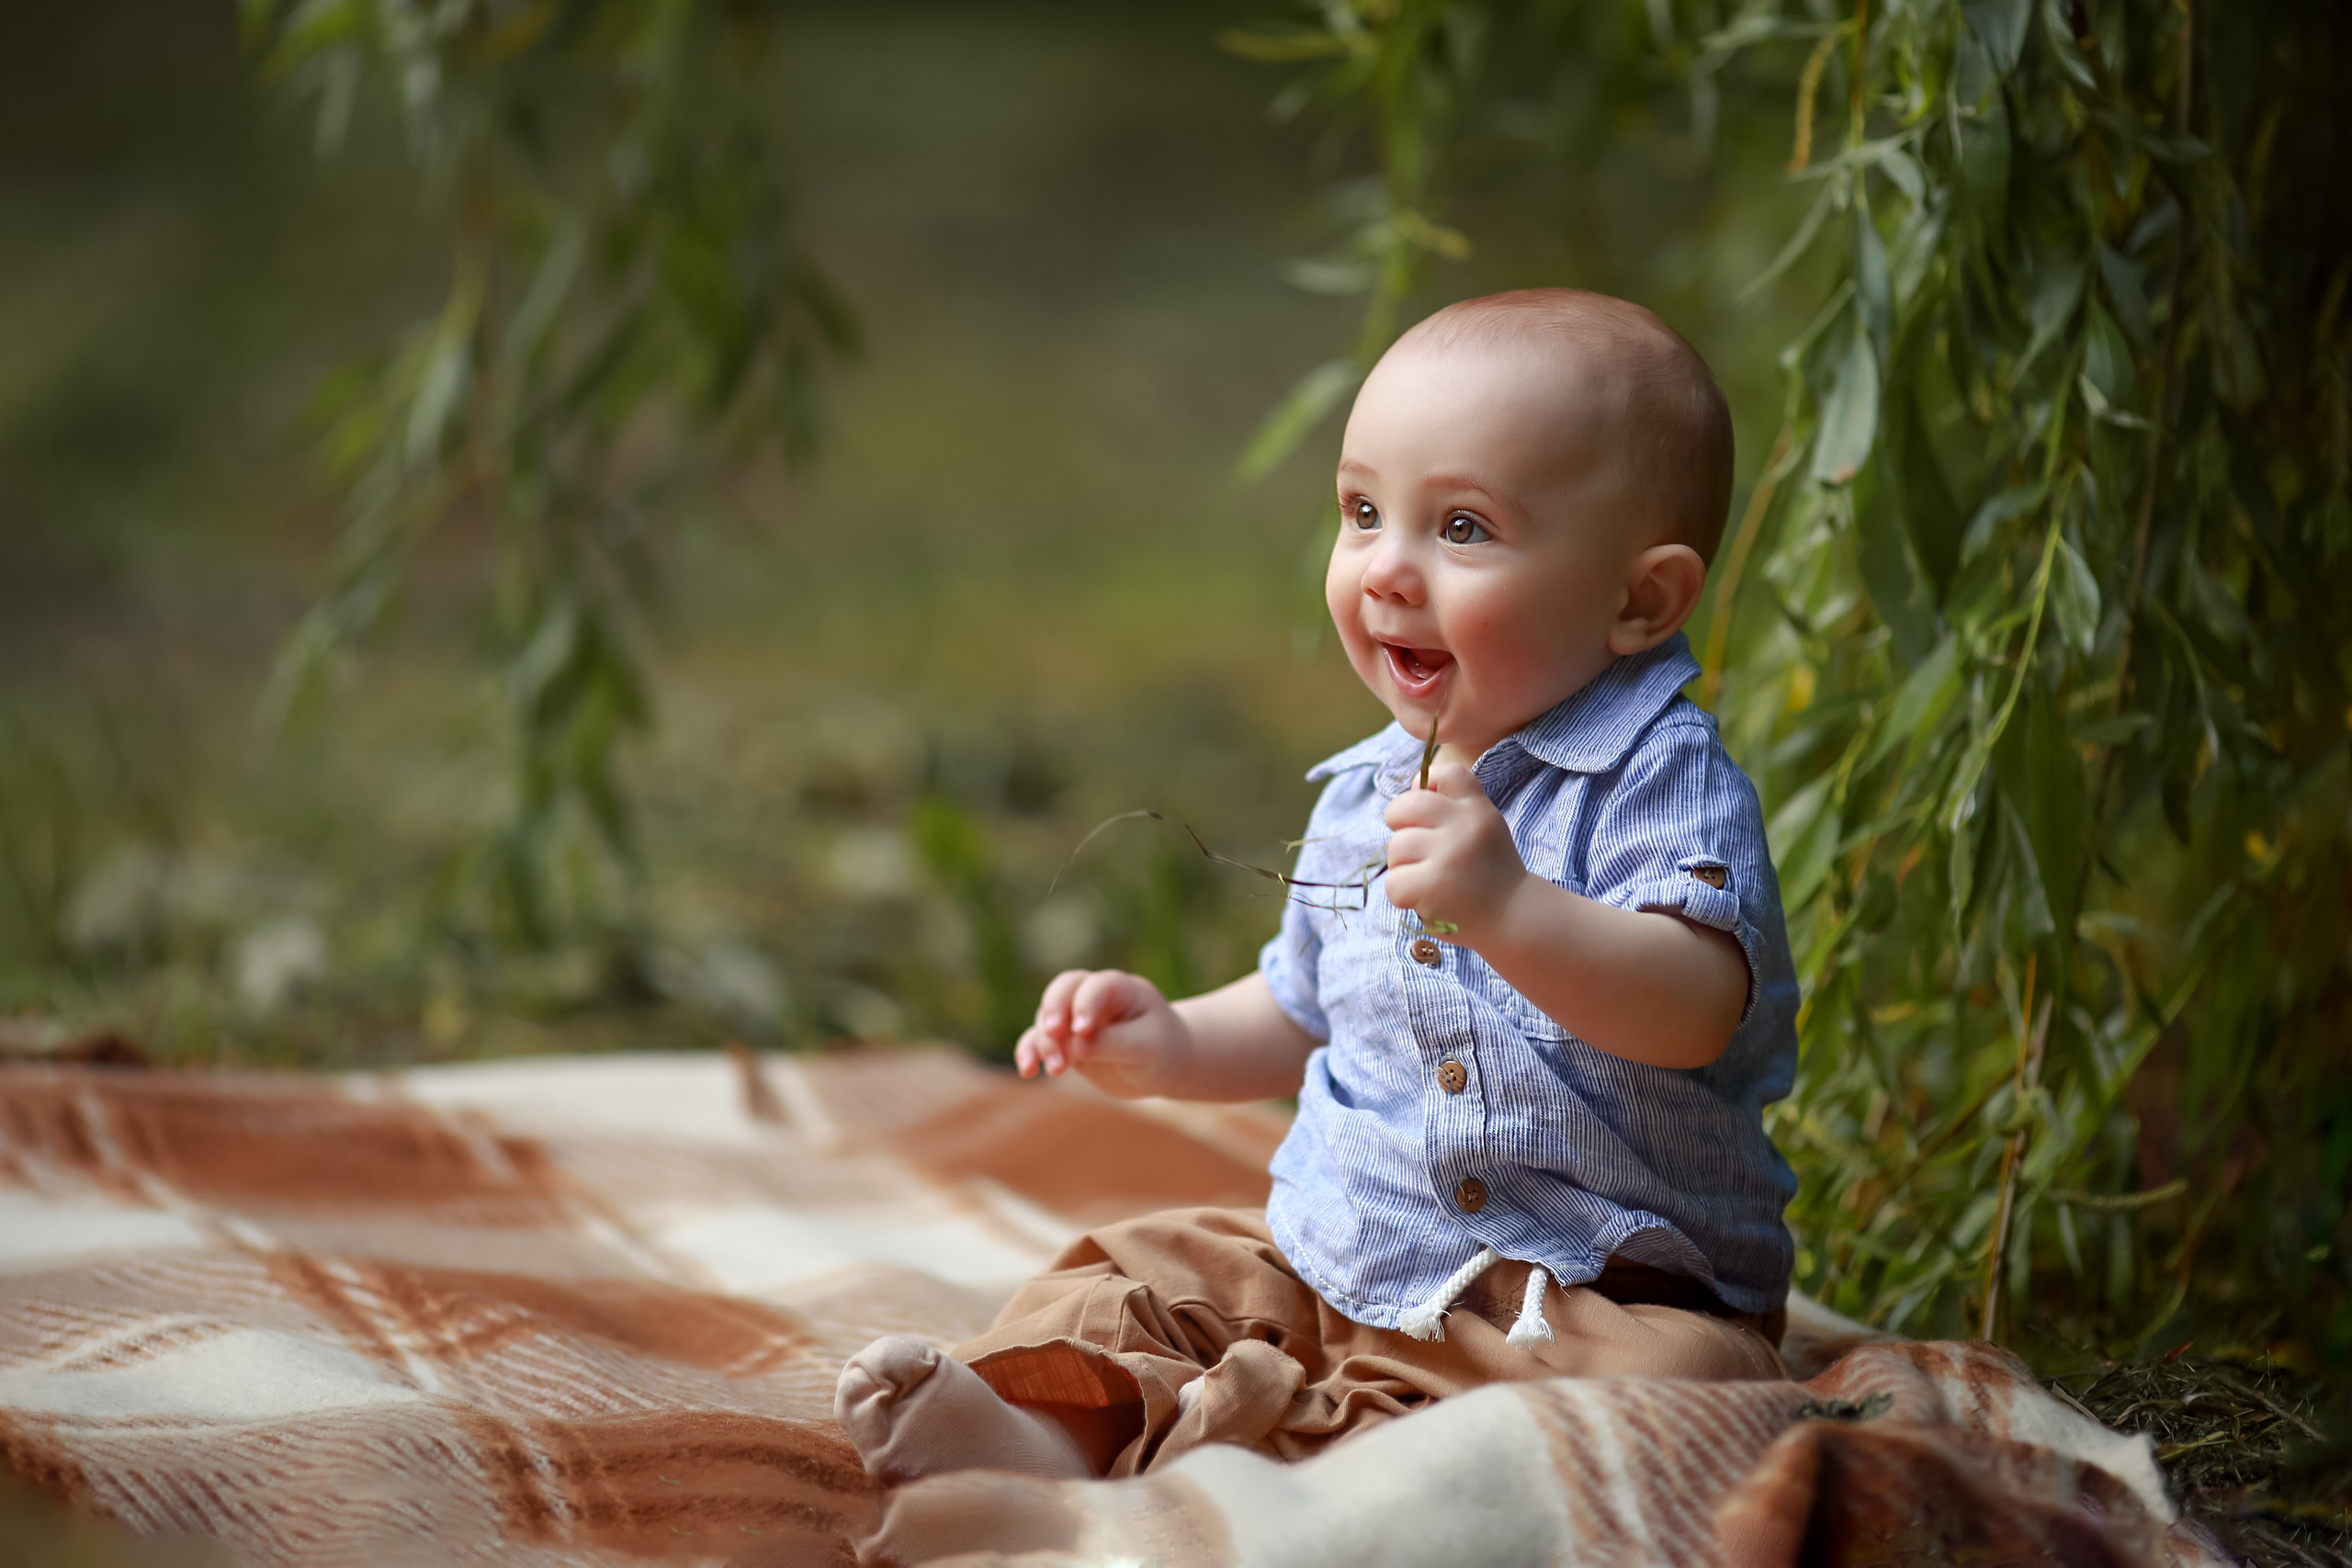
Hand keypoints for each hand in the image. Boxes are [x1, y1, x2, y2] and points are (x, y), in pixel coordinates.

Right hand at [1015, 968, 1190, 1097]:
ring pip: (1048, 1018)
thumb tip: (1077, 1047)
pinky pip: (1040, 1041)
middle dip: (1054, 1011)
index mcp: (1121, 989)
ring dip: (1045, 1042)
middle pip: (1064, 989)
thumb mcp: (1147, 1048)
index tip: (1082, 1030)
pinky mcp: (1066, 1041)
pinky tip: (1027, 1071)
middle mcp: (1094, 997)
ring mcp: (1076, 1018)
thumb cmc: (1162, 1050)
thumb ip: (1114, 1044)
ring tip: (1057, 1070)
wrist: (1162, 1065)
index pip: (1097, 986)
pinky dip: (1030, 1053)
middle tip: (1054, 1034)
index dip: (1085, 1004)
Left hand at [1382, 760, 1531, 941]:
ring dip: (1404, 866)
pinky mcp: (1432, 885)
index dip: (1426, 785)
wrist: (1515, 919)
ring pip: (1396, 847)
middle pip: (1406, 806)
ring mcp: (1448, 855)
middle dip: (1398, 824)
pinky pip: (1393, 881)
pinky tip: (1425, 900)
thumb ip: (1454, 808)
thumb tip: (1412, 787)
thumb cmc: (1489, 874)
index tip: (1428, 811)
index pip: (1446, 773)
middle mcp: (1465, 826)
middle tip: (1413, 847)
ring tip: (1428, 879)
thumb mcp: (1484, 828)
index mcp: (1478, 809)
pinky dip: (1403, 895)